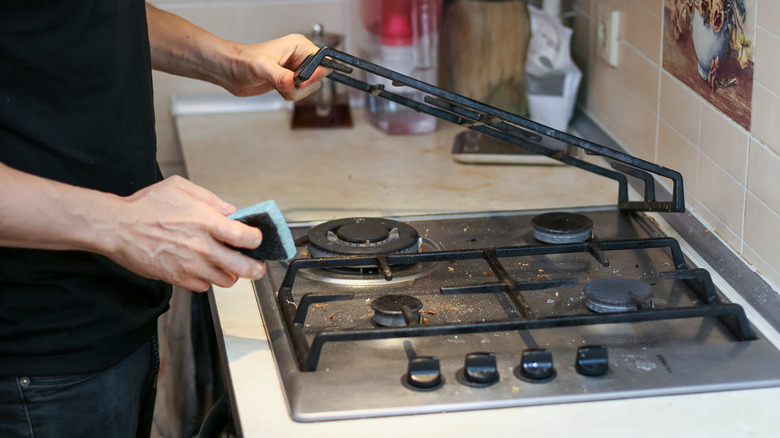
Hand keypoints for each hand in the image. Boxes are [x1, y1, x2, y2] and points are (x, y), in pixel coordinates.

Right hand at [107, 176, 265, 291]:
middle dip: (256, 268)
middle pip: (243, 267)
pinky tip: (204, 269)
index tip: (257, 239)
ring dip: (231, 274)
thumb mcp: (180, 188)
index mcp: (206, 223)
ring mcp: (191, 266)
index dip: (257, 240)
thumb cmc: (146, 206)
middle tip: (257, 265)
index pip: (246, 237)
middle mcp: (202, 247)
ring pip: (226, 281)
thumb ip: (210, 199)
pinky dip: (208, 280)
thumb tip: (230, 211)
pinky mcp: (178, 278)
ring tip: (227, 265)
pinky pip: (204, 287)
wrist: (118, 228)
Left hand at [222, 34, 329, 99]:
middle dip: (302, 87)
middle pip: (318, 78)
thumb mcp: (261, 68)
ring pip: (309, 89)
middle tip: (285, 83)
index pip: (323, 61)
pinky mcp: (291, 80)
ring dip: (294, 93)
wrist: (230, 71)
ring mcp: (296, 69)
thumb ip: (279, 76)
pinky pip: (300, 94)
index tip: (303, 81)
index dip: (317, 74)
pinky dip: (290, 95)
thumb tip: (292, 83)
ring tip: (278, 85)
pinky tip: (277, 88)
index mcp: (299, 46)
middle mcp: (300, 57)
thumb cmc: (242, 62)